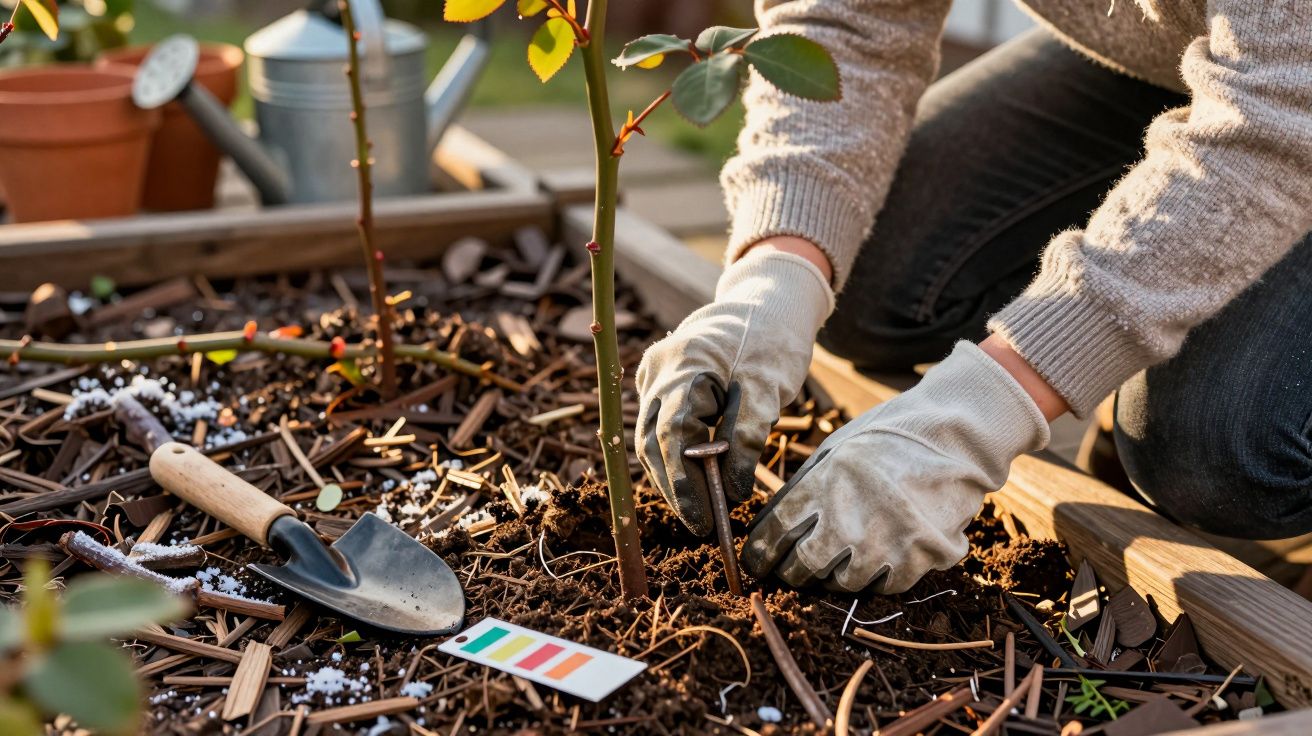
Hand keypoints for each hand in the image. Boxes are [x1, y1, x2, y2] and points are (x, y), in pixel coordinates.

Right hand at [635, 248, 833, 534]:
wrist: (763, 303)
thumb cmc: (771, 340)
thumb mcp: (770, 387)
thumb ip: (749, 438)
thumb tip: (733, 491)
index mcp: (684, 364)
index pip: (673, 435)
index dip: (685, 483)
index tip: (704, 519)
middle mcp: (658, 370)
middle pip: (653, 442)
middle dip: (676, 488)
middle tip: (702, 525)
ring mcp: (653, 376)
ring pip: (650, 439)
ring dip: (672, 477)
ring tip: (700, 511)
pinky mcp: (659, 384)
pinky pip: (657, 427)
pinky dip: (673, 456)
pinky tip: (694, 482)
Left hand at [741, 341, 1050, 591]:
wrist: (957, 437)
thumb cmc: (890, 436)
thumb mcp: (837, 449)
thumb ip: (805, 486)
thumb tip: (775, 525)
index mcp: (824, 485)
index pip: (775, 534)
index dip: (759, 555)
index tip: (755, 563)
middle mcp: (851, 519)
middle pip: (803, 567)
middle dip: (791, 572)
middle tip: (792, 570)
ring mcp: (887, 543)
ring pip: (842, 583)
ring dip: (835, 575)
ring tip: (840, 559)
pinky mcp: (920, 559)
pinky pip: (884, 586)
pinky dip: (876, 576)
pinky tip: (878, 557)